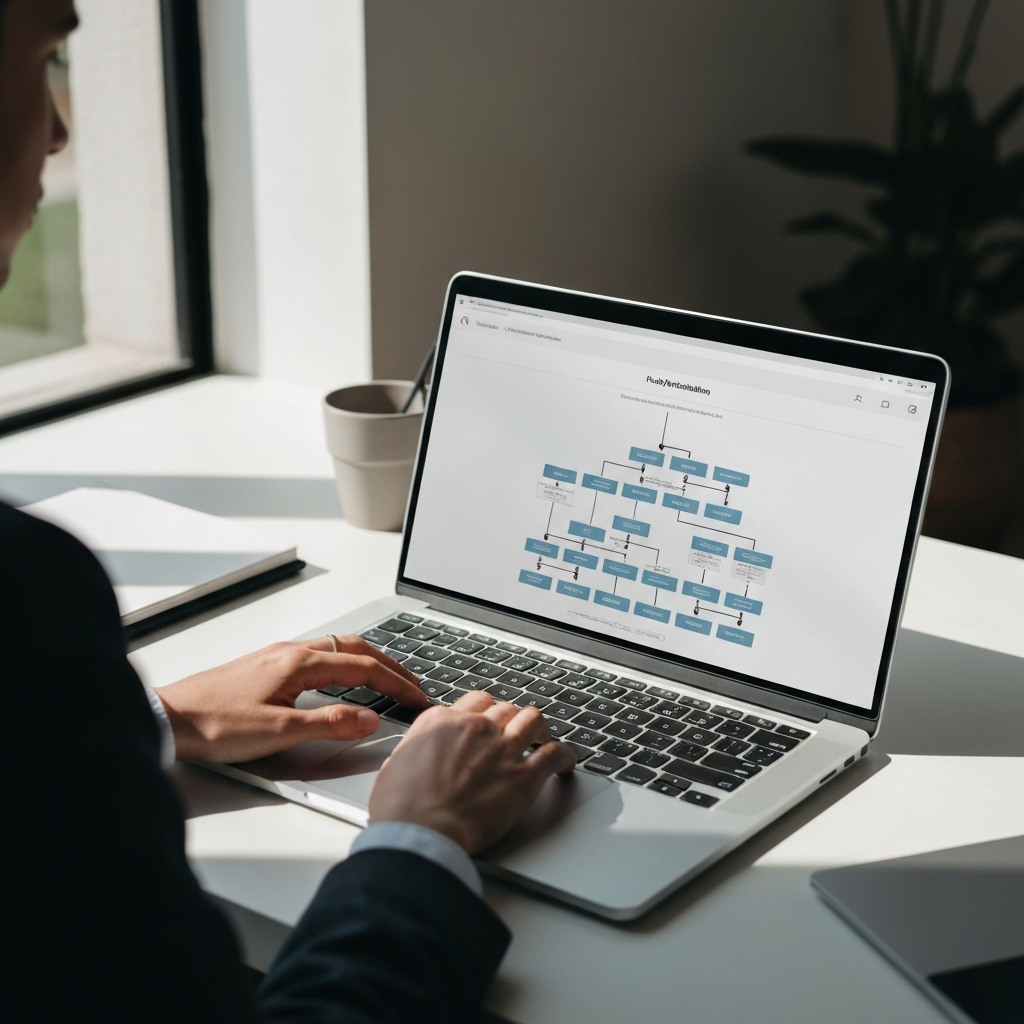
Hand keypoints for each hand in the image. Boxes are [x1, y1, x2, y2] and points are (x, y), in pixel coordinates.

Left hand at [155, 635, 428, 763]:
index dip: (397, 683)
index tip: (419, 698)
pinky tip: (344, 681)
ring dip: (369, 661)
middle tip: (414, 684)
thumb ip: (329, 725)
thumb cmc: (215, 724)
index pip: (364, 668)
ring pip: (338, 649)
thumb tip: (370, 720)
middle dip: (391, 665)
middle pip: (356, 649)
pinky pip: (321, 656)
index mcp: (300, 663)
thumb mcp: (279, 731)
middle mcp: (293, 651)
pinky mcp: (269, 666)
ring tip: (388, 679)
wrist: (169, 717)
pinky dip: (347, 664)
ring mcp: (280, 655)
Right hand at [368, 690, 577, 853]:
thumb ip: (415, 751)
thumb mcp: (395, 765)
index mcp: (441, 721)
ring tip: (543, 737)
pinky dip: (564, 756)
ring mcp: (502, 748)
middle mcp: (474, 727)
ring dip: (539, 728)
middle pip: (504, 708)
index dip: (484, 713)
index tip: (487, 723)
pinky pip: (555, 754)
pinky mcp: (523, 776)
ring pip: (532, 720)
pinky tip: (565, 762)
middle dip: (510, 720)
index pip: (474, 702)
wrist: (419, 832)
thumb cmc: (401, 808)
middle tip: (514, 733)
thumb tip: (417, 755)